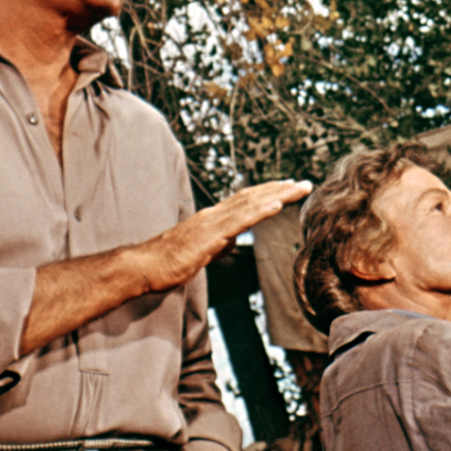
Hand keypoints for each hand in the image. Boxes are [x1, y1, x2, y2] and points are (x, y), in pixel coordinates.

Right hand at [139, 177, 309, 293]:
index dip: (268, 193)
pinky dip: (261, 210)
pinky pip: (241, 220)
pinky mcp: (211, 234)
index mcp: (212, 219)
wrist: (146, 266)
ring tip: (298, 188)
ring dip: (277, 194)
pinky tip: (278, 204)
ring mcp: (212, 222)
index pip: (245, 201)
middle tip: (304, 183)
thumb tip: (231, 243)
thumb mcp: (200, 253)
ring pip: (250, 203)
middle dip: (280, 188)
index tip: (289, 189)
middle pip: (252, 196)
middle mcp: (214, 214)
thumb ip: (217, 245)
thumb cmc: (168, 263)